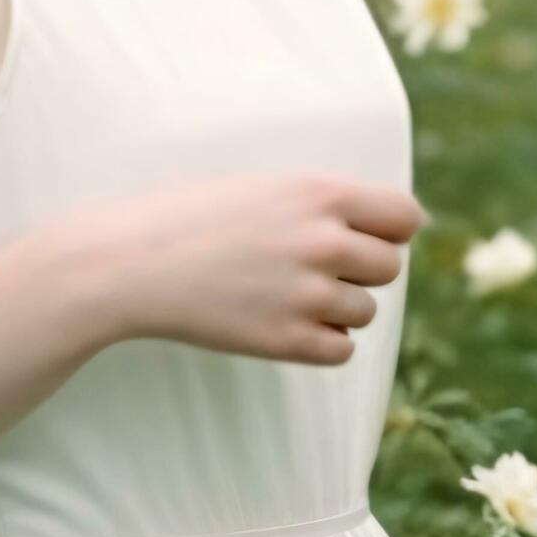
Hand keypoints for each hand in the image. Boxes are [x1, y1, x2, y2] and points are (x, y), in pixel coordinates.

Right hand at [57, 172, 426, 365]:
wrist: (131, 262)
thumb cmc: (191, 215)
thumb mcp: (263, 187)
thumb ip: (320, 204)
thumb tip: (379, 229)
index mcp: (319, 194)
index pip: (404, 217)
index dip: (388, 230)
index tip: (368, 237)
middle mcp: (323, 243)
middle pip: (389, 267)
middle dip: (359, 269)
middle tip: (311, 267)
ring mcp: (307, 294)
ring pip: (365, 310)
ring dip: (337, 306)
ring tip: (284, 293)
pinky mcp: (287, 341)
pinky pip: (341, 349)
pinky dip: (322, 340)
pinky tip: (285, 322)